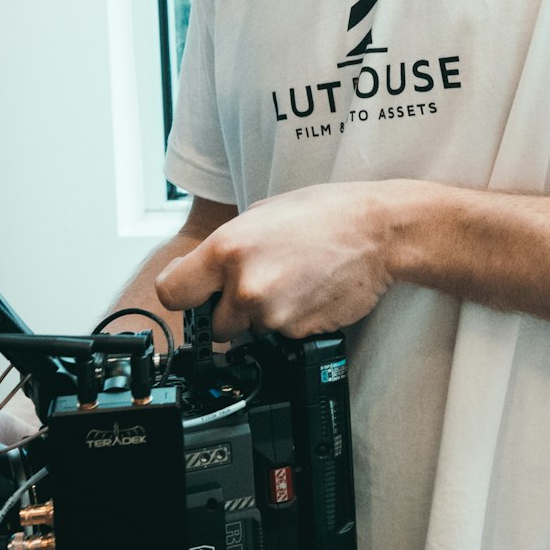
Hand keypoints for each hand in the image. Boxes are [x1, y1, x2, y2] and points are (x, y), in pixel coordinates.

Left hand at [155, 181, 397, 338]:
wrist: (378, 232)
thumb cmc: (324, 214)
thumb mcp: (259, 215)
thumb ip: (225, 249)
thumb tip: (203, 275)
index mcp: (226, 249)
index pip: (171, 293)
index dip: (183, 296)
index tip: (194, 294)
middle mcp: (244, 286)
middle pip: (214, 324)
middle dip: (230, 310)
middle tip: (259, 283)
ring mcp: (272, 314)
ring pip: (249, 332)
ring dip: (262, 316)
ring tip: (291, 281)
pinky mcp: (297, 332)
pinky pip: (280, 335)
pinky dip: (290, 320)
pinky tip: (308, 292)